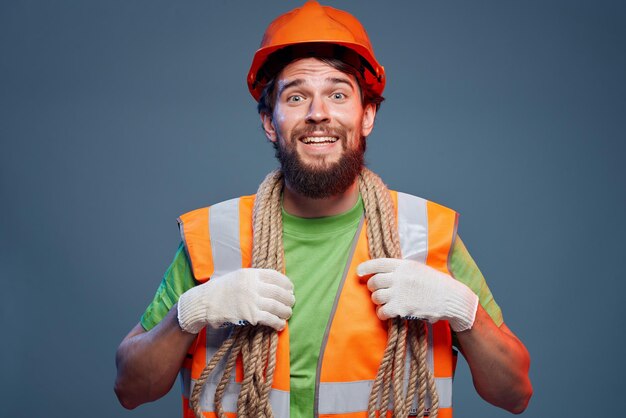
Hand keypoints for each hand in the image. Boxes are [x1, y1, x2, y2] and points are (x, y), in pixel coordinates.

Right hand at [177, 268, 294, 332]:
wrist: (205, 303)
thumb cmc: (221, 290)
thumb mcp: (238, 276)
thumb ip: (254, 278)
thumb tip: (274, 284)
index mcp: (250, 273)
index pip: (276, 276)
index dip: (286, 283)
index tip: (290, 288)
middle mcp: (252, 285)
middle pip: (279, 292)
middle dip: (289, 299)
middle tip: (291, 302)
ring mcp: (251, 300)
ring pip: (277, 306)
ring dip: (286, 311)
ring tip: (287, 314)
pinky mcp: (250, 315)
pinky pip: (270, 319)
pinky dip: (278, 323)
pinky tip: (280, 325)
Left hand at [357, 258, 477, 331]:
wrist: (450, 298)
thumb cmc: (435, 284)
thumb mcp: (418, 269)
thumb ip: (401, 270)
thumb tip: (381, 273)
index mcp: (404, 265)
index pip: (377, 263)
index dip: (365, 268)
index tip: (358, 272)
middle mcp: (399, 277)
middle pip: (374, 282)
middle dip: (373, 287)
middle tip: (378, 291)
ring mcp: (399, 292)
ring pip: (376, 297)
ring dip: (378, 301)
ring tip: (385, 303)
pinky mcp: (401, 308)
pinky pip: (382, 311)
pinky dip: (382, 313)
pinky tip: (386, 313)